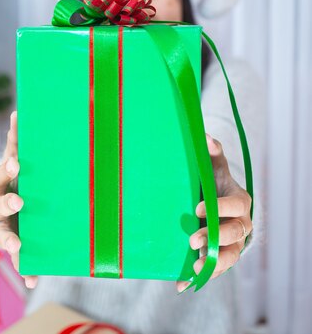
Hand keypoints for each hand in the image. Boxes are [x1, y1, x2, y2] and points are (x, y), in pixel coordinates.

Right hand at [0, 111, 37, 288]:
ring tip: (18, 248)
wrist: (8, 205)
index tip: (16, 163)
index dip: (5, 170)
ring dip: (12, 242)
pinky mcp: (14, 245)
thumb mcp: (13, 162)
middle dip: (8, 203)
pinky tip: (33, 281)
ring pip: (4, 236)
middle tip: (20, 201)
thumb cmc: (13, 181)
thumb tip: (19, 112)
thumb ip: (15, 142)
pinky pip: (18, 259)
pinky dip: (25, 270)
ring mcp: (2, 228)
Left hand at [176, 134, 252, 291]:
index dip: (220, 207)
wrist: (210, 205)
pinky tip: (181, 283)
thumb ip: (211, 154)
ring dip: (213, 263)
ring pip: (230, 257)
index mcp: (239, 202)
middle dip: (215, 237)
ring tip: (195, 266)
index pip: (236, 205)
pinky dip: (198, 278)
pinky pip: (214, 271)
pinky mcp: (220, 258)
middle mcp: (240, 225)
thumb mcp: (212, 168)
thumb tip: (205, 137)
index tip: (197, 209)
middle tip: (192, 239)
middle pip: (234, 234)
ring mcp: (232, 244)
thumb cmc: (211, 184)